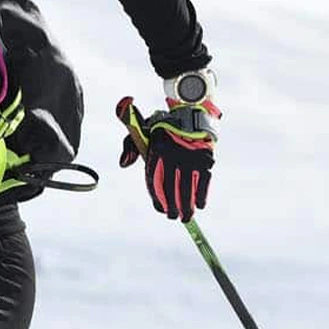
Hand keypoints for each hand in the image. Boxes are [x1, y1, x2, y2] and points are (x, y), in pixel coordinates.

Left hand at [115, 91, 216, 221]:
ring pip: (188, 187)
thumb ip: (130, 147)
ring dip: (188, 205)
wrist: (189, 111)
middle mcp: (174, 154)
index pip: (155, 179)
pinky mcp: (206, 157)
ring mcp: (191, 156)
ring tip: (187, 216)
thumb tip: (123, 163)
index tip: (160, 209)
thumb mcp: (142, 130)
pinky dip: (203, 194)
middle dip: (173, 206)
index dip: (158, 197)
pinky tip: (200, 205)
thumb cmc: (162, 126)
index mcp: (157, 149)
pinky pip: (204, 180)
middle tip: (174, 217)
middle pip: (172, 187)